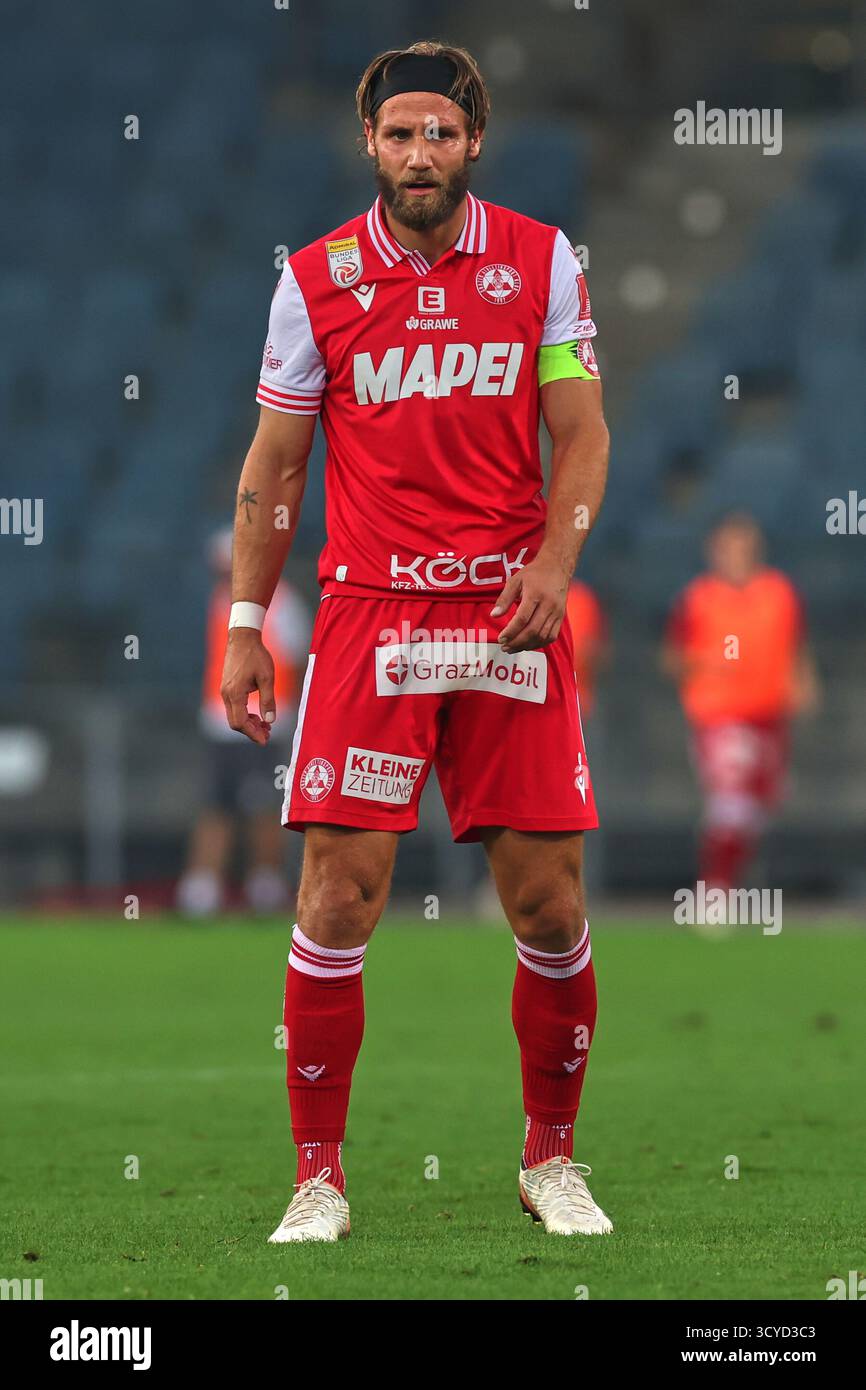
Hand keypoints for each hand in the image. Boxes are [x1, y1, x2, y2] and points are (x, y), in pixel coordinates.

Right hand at [220, 629, 275, 744]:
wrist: (243, 637)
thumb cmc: (256, 655)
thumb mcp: (267, 678)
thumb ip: (268, 700)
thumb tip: (270, 720)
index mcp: (234, 694)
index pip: (240, 723)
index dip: (252, 734)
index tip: (265, 740)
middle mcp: (226, 694)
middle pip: (235, 722)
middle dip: (251, 731)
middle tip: (268, 734)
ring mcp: (225, 691)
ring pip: (234, 716)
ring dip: (249, 723)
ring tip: (266, 725)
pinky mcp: (227, 687)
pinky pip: (234, 707)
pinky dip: (245, 714)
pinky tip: (258, 714)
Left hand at [491, 556, 569, 653]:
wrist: (557, 567)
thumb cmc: (534, 574)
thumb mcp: (515, 581)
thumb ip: (504, 599)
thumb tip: (494, 615)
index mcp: (535, 594)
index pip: (522, 618)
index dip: (511, 631)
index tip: (501, 638)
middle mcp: (548, 605)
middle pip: (533, 630)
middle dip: (517, 642)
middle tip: (504, 646)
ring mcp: (557, 612)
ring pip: (542, 636)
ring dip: (527, 645)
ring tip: (513, 648)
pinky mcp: (561, 617)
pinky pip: (551, 636)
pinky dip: (539, 643)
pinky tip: (527, 644)